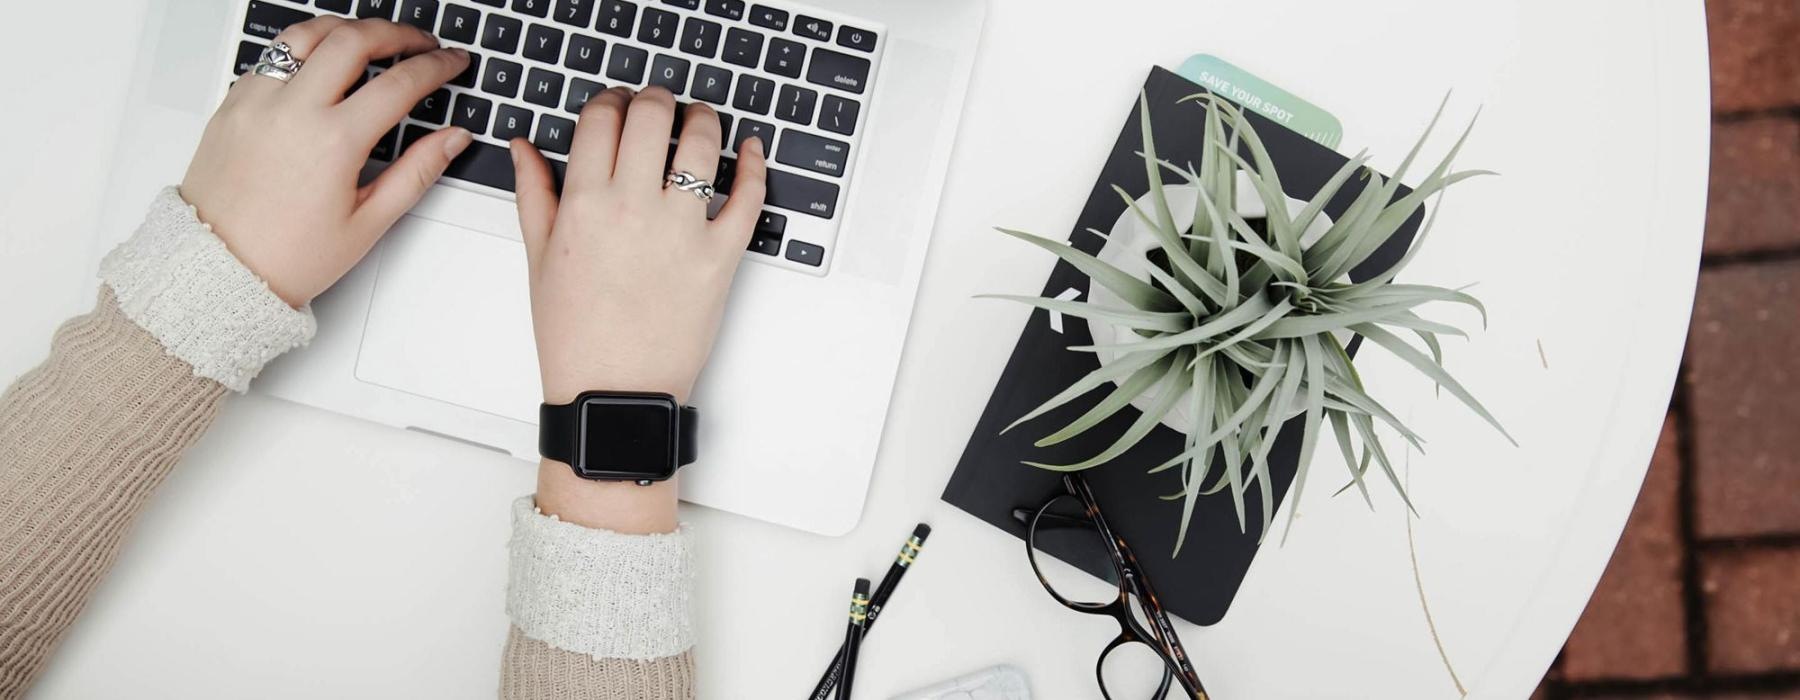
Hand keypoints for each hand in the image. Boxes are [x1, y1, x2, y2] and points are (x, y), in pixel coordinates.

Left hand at [180, 17, 473, 306]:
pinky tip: (322, 65)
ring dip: (347, 29)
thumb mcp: (368, 222)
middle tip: (420, 42)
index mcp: (332, 142)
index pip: (399, 83)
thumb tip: (452, 139)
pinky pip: (272, 57)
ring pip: (307, 34)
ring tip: (371, 38)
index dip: (436, 66)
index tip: (451, 62)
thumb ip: (417, 172)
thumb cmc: (287, 256)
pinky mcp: (232, 103)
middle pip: (353, 39)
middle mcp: (291, 111)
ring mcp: (256, 101)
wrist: (218, 270)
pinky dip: (304, 50)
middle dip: (397, 33)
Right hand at [511, 86, 766, 533]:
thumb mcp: (539, 260)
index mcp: (584, 203)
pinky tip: (750, 150)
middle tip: (659, 105)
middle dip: (656, 99)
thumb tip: (525, 147)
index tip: (617, 105)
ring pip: (702, 143)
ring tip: (700, 120)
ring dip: (704, 119)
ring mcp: (682, 231)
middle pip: (652, 115)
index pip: (602, 118)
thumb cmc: (575, 335)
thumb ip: (534, 194)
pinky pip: (748, 197)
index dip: (611, 100)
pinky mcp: (721, 257)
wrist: (614, 393)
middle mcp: (633, 208)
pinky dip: (754, 165)